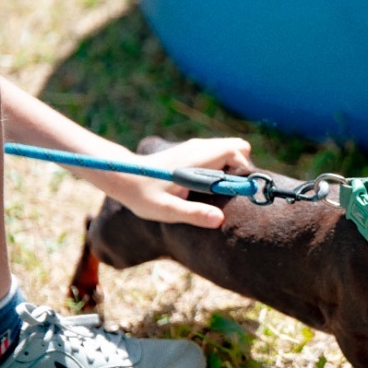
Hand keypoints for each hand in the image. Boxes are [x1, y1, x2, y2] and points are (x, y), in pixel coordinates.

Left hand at [108, 137, 251, 228]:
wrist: (124, 176)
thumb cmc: (143, 195)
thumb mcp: (167, 210)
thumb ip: (194, 214)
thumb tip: (220, 220)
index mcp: (198, 157)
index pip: (237, 152)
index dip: (243, 171)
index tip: (233, 191)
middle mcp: (201, 147)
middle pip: (239, 146)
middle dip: (242, 167)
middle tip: (227, 189)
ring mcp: (198, 147)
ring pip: (232, 148)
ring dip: (233, 168)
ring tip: (216, 189)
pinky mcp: (195, 151)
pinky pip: (221, 153)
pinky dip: (223, 166)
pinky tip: (206, 185)